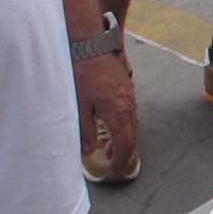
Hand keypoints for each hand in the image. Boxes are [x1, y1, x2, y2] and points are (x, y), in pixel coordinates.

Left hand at [75, 52, 138, 180]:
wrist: (90, 42)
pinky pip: (129, 110)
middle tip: (117, 165)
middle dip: (125, 152)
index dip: (122, 161)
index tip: (116, 171)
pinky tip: (112, 122)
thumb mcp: (80, 105)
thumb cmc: (83, 72)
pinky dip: (124, 123)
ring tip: (112, 147)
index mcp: (119, 113)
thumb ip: (86, 130)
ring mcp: (129, 94)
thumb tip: (89, 150)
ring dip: (125, 137)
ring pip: (132, 122)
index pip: (126, 145)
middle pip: (132, 135)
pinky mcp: (125, 85)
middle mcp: (129, 105)